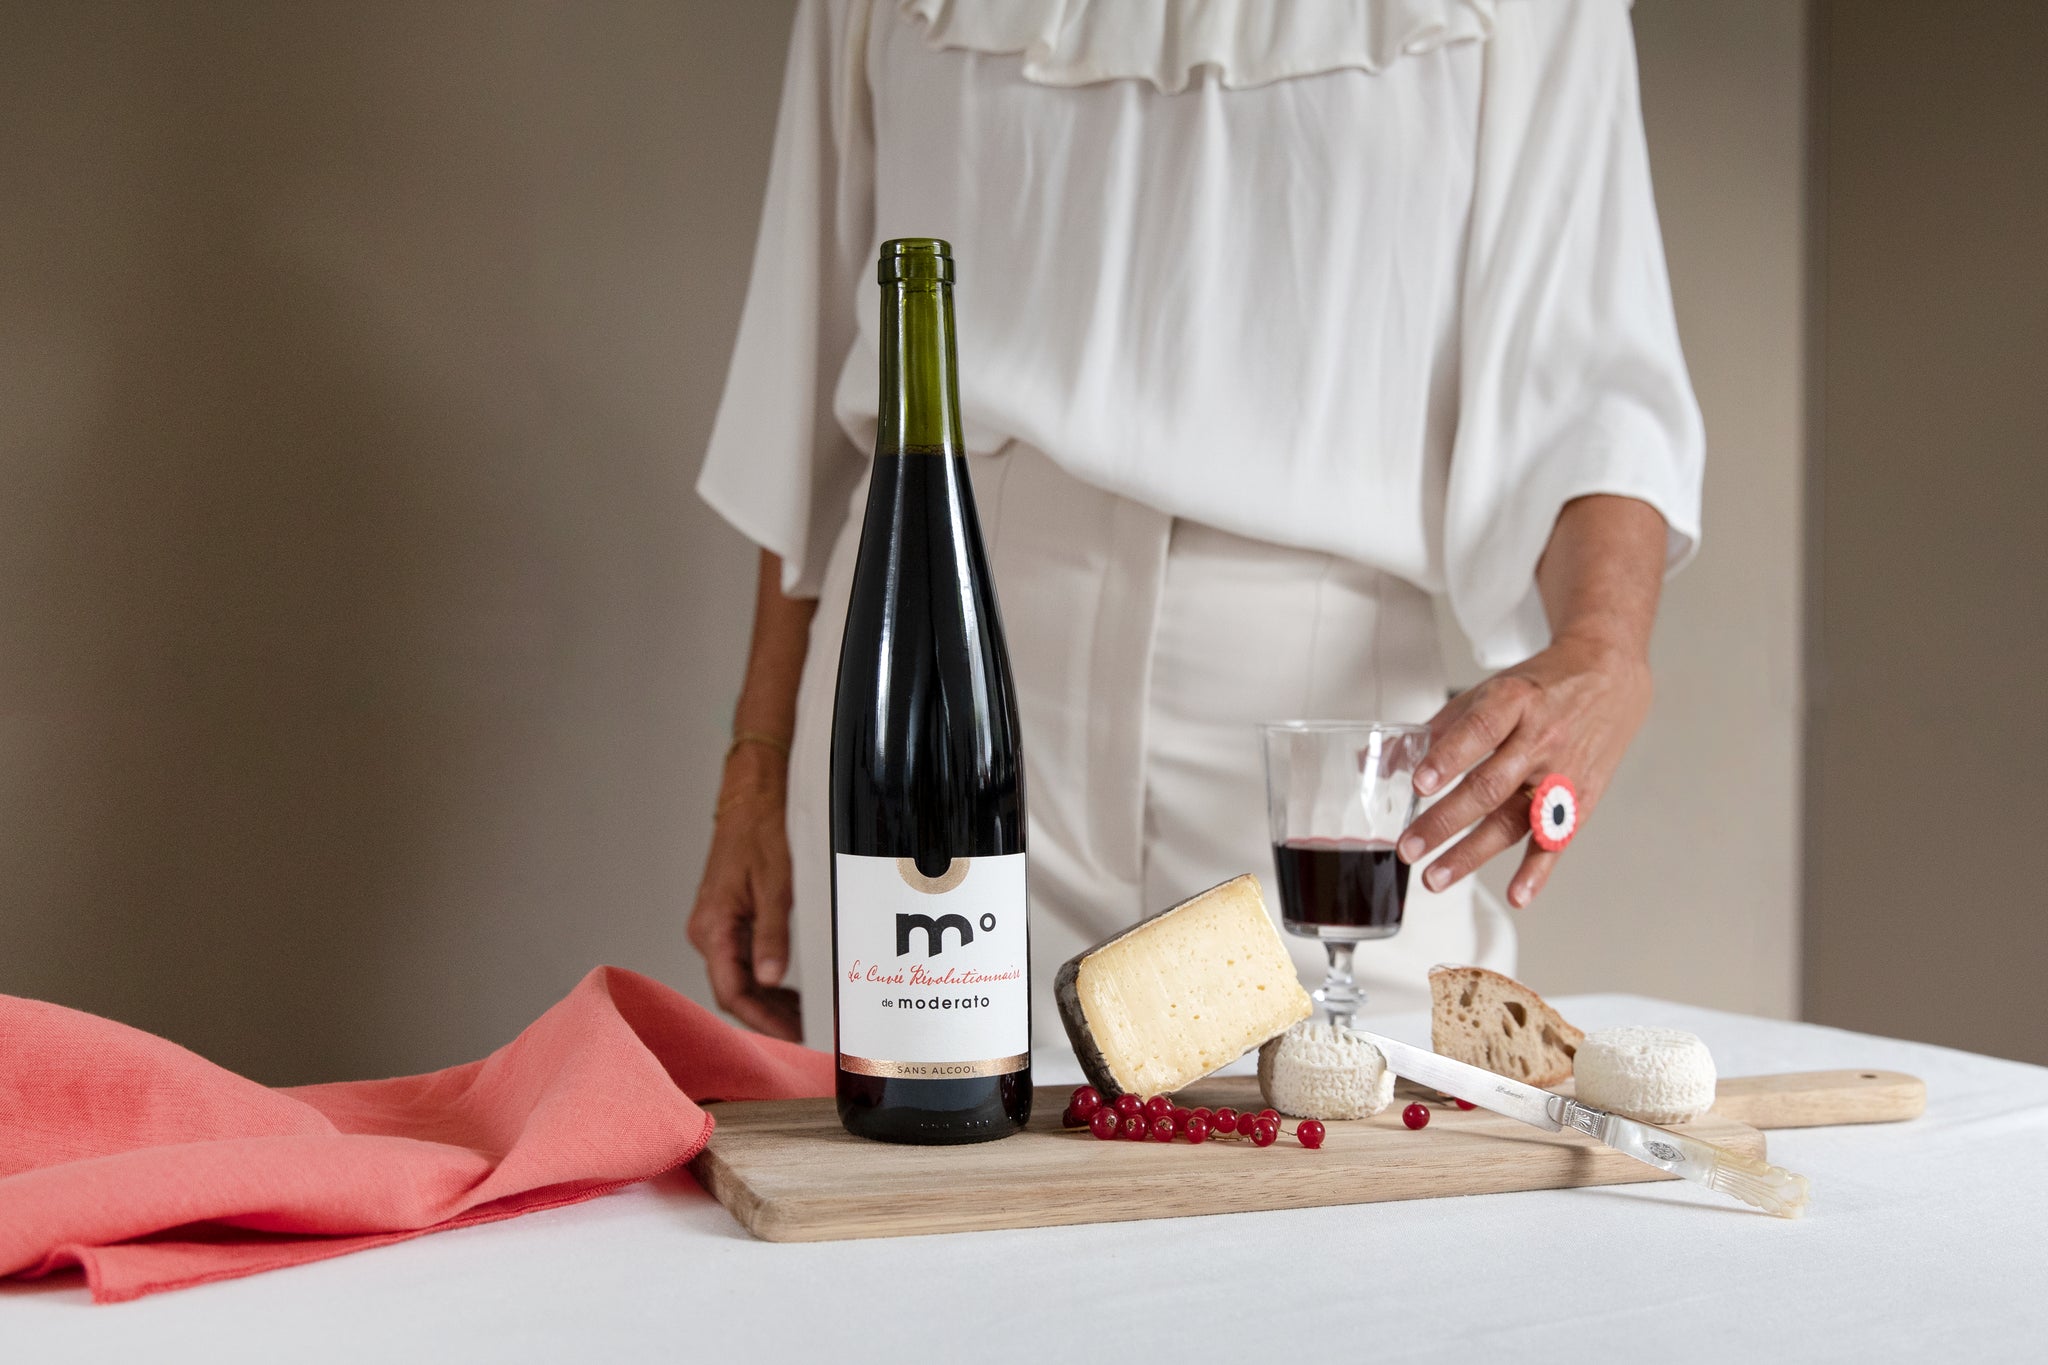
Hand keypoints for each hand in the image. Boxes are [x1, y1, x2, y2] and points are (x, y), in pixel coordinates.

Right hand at [687, 759, 801, 1040]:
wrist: (751, 795)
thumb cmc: (760, 829)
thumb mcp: (775, 883)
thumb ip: (771, 933)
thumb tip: (771, 978)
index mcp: (712, 926)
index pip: (731, 992)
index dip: (762, 1020)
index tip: (792, 1034)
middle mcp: (708, 930)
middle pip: (734, 990)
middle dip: (768, 1016)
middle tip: (807, 1032)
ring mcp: (717, 925)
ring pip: (740, 978)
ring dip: (768, 1000)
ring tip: (804, 1016)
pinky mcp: (729, 917)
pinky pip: (743, 959)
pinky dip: (766, 979)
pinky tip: (790, 989)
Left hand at [1396, 633, 1651, 907]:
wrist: (1608, 676)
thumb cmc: (1541, 687)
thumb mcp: (1489, 691)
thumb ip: (1440, 729)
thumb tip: (1384, 759)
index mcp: (1515, 701)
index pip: (1480, 731)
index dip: (1449, 758)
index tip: (1420, 783)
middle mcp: (1541, 738)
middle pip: (1490, 786)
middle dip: (1444, 821)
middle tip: (1409, 847)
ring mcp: (1561, 773)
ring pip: (1514, 819)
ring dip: (1472, 854)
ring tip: (1435, 877)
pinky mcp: (1579, 799)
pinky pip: (1556, 840)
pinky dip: (1537, 871)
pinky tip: (1518, 895)